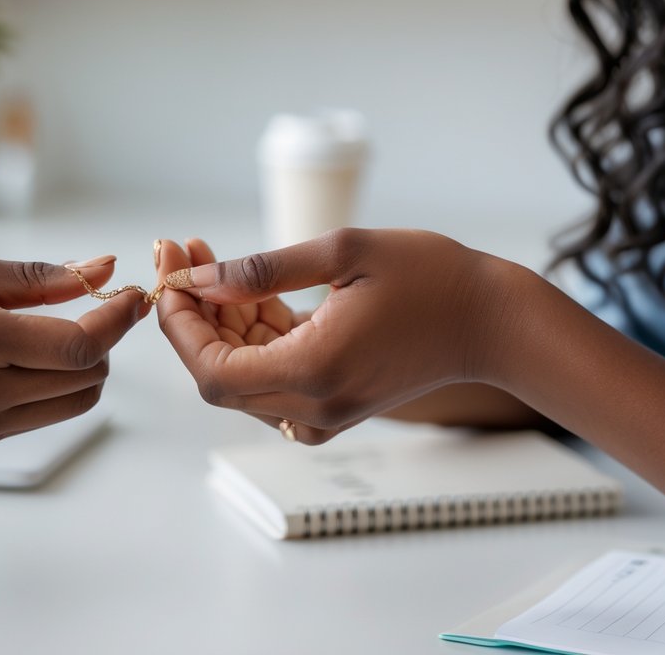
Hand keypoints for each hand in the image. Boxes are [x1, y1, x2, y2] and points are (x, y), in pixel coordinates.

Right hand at [0, 255, 149, 451]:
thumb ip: (38, 276)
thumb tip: (103, 268)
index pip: (81, 346)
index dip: (119, 321)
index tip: (133, 296)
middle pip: (86, 379)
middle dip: (105, 343)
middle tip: (96, 310)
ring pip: (72, 405)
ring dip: (84, 370)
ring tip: (61, 335)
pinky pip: (38, 417)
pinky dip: (51, 388)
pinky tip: (25, 359)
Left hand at [155, 230, 515, 443]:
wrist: (494, 323)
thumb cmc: (432, 278)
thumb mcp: (343, 252)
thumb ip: (262, 271)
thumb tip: (199, 280)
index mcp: (313, 373)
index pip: (210, 370)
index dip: (178, 325)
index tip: (170, 272)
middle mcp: (312, 406)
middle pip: (218, 376)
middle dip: (191, 314)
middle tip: (182, 253)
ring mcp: (323, 413)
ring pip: (241, 375)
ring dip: (219, 320)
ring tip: (209, 257)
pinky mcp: (332, 405)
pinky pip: (272, 376)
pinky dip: (252, 335)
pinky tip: (249, 289)